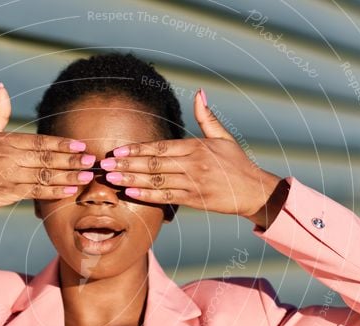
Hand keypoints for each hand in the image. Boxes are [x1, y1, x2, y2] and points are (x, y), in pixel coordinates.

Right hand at [0, 83, 96, 219]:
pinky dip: (54, 192)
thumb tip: (2, 88)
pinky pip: (36, 192)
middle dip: (70, 159)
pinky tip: (70, 191)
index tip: (80, 145)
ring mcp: (9, 175)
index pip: (39, 141)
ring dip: (68, 176)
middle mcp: (8, 156)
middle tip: (90, 160)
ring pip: (45, 175)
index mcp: (6, 141)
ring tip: (86, 176)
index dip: (61, 143)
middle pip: (46, 157)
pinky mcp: (8, 193)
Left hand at [97, 89, 284, 225]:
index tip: (117, 151)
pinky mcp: (195, 199)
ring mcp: (193, 183)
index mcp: (196, 147)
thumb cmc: (237, 163)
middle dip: (127, 165)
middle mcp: (193, 164)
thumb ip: (206, 116)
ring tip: (111, 180)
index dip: (137, 149)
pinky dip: (148, 196)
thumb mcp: (223, 137)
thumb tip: (199, 92)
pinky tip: (130, 194)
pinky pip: (167, 197)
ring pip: (156, 181)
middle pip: (153, 164)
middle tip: (104, 166)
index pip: (160, 147)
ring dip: (131, 180)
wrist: (254, 190)